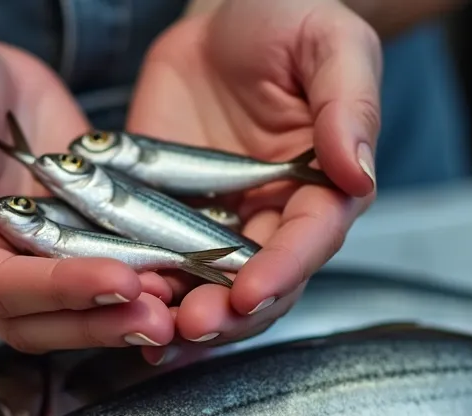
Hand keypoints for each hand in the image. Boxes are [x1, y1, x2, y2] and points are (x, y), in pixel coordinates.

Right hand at [0, 23, 175, 352]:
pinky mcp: (71, 234)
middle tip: (158, 312)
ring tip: (175, 304)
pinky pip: (106, 266)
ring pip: (78, 309)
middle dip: (101, 320)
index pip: (0, 290)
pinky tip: (179, 279)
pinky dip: (142, 279)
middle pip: (43, 319)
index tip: (117, 280)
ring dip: (125, 314)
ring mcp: (32, 253)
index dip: (60, 290)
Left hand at [125, 0, 381, 361]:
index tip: (250, 292)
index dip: (281, 271)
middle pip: (256, 285)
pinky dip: (136, 286)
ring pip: (204, 287)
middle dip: (227, 313)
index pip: (308, 241)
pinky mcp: (166, 215)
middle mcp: (272, 219)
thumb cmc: (290, 21)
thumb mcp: (330, 44)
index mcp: (323, 189)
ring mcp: (217, 223)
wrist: (225, 17)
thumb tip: (357, 172)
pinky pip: (152, 258)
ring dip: (179, 314)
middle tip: (193, 324)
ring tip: (150, 328)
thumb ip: (347, 104)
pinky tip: (114, 306)